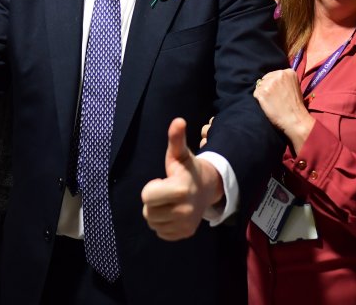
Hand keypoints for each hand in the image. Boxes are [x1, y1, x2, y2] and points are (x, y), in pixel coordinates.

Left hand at [141, 118, 223, 240]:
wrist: (209, 188)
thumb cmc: (188, 169)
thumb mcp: (180, 154)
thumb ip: (176, 139)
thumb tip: (178, 121)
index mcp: (181, 189)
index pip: (146, 196)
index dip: (151, 188)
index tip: (163, 181)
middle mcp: (184, 211)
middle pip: (148, 212)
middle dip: (153, 201)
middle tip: (166, 192)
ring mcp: (186, 225)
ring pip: (153, 223)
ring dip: (157, 212)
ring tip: (170, 201)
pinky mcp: (185, 234)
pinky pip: (161, 232)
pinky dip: (163, 224)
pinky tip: (173, 212)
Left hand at [253, 69, 314, 149]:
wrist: (295, 120)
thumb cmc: (296, 107)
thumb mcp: (295, 87)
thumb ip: (284, 81)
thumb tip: (271, 80)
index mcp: (288, 72)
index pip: (274, 74)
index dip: (274, 84)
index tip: (278, 92)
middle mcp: (279, 75)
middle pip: (265, 79)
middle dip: (267, 87)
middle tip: (274, 99)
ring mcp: (269, 83)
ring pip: (260, 86)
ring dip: (263, 94)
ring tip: (272, 103)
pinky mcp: (262, 92)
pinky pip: (256, 94)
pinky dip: (259, 100)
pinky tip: (268, 106)